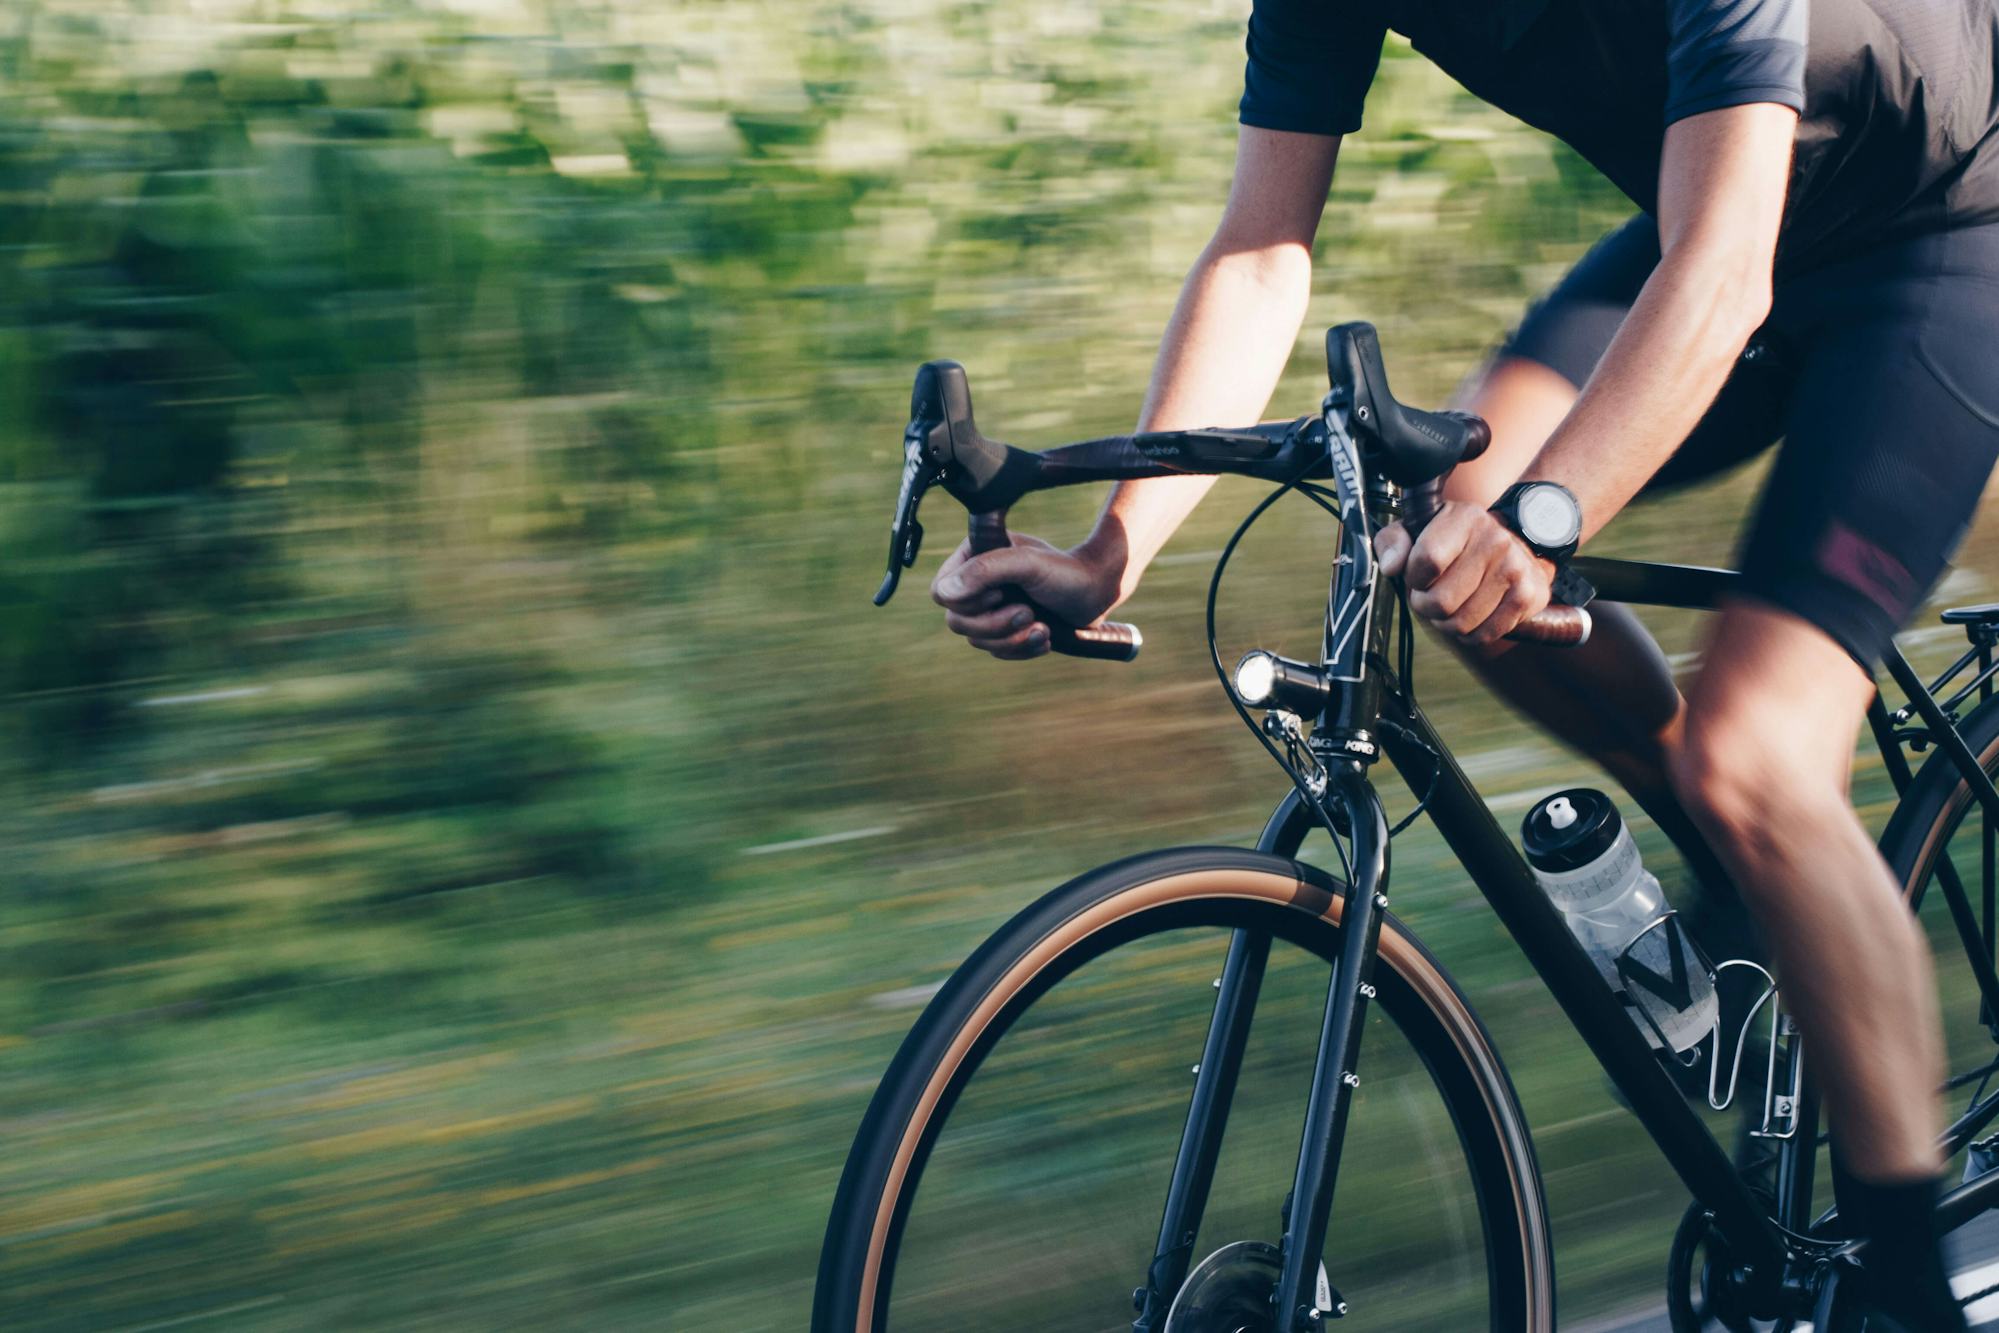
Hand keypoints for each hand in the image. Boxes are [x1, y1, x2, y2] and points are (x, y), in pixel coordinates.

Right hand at [931, 533, 1120, 659]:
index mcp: (975, 558)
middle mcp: (978, 584)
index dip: (968, 602)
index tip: (1000, 593)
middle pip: (957, 622)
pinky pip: (997, 652)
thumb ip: (985, 570)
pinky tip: (1044, 637)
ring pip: (977, 640)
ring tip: (1042, 627)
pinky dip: (1021, 649)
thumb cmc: (1065, 571)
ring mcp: (991, 608)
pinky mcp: (1006, 630)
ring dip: (1012, 639)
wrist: (1096, 591)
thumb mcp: (1026, 564)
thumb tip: (946, 593)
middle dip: (995, 624)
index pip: (942, 592)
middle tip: (1028, 612)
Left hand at [1374, 501, 1554, 647]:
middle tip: (1431, 596)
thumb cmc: (1451, 543)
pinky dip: (1470, 634)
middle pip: (1441, 601)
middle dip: (1426, 606)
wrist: (1507, 547)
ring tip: (1450, 605)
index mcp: (1465, 518)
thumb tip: (1392, 566)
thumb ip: (1392, 542)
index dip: (1414, 579)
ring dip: (1446, 623)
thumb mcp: (1415, 530)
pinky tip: (1470, 616)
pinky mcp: (1528, 596)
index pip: (1427, 561)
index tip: (1417, 576)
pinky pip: (1485, 634)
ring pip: (1461, 623)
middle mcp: (1495, 540)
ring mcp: (1515, 569)